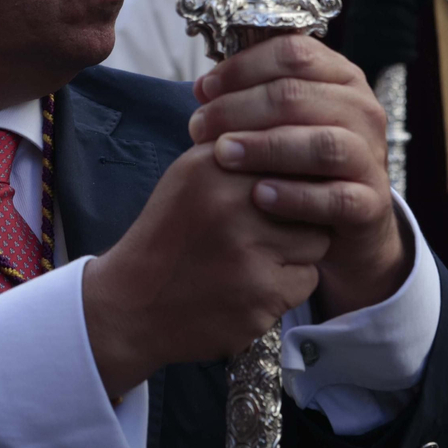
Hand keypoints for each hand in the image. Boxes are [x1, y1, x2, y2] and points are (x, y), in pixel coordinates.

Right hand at [82, 143, 332, 397]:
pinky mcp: (261, 295)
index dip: (292, 177)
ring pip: (317, 239)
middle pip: (309, 196)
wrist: (131, 308)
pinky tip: (250, 288)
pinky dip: (286, 287)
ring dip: (296, 252)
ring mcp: (247, 250)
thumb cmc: (169, 238)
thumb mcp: (190, 178)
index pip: (288, 154)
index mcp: (211, 164)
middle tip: (263, 234)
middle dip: (297, 216)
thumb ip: (240, 153)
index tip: (276, 196)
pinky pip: (307, 280)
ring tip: (254, 260)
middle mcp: (230, 201)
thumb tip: (302, 138)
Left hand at [188, 34, 406, 316]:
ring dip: (265, 148)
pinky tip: (259, 196)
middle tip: (198, 127)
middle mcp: (362, 111)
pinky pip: (336, 198)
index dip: (242, 67)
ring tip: (223, 155)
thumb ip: (252, 98)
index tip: (203, 90)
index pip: (294, 53)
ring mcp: (370, 156)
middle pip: (298, 96)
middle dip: (238, 109)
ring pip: (322, 144)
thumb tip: (204, 89)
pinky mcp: (372, 203)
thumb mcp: (283, 120)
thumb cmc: (301, 160)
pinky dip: (295, 197)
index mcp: (341, 78)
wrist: (348, 219)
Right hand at [339, 0, 419, 86]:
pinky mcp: (366, 56)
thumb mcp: (387, 13)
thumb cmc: (376, 33)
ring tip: (410, 43)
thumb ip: (407, 2)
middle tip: (413, 31)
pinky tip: (411, 55)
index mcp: (359, 0)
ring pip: (401, 35)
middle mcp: (356, 14)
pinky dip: (409, 54)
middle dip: (412, 23)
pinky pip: (399, 53)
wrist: (356, 63)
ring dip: (412, 40)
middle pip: (397, 14)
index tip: (412, 7)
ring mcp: (359, 36)